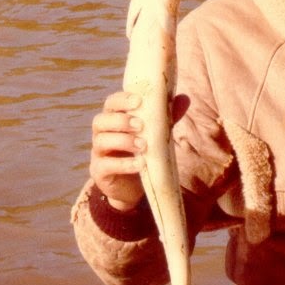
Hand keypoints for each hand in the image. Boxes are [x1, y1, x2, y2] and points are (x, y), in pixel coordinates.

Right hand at [89, 91, 189, 210]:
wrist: (133, 185)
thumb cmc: (142, 151)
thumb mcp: (155, 133)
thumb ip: (167, 117)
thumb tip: (185, 99)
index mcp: (113, 119)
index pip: (111, 103)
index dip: (121, 100)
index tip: (138, 101)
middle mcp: (102, 134)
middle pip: (100, 121)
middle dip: (120, 121)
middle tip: (141, 125)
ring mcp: (99, 153)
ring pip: (101, 142)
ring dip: (123, 141)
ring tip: (143, 145)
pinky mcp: (100, 172)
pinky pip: (105, 166)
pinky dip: (123, 164)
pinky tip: (140, 164)